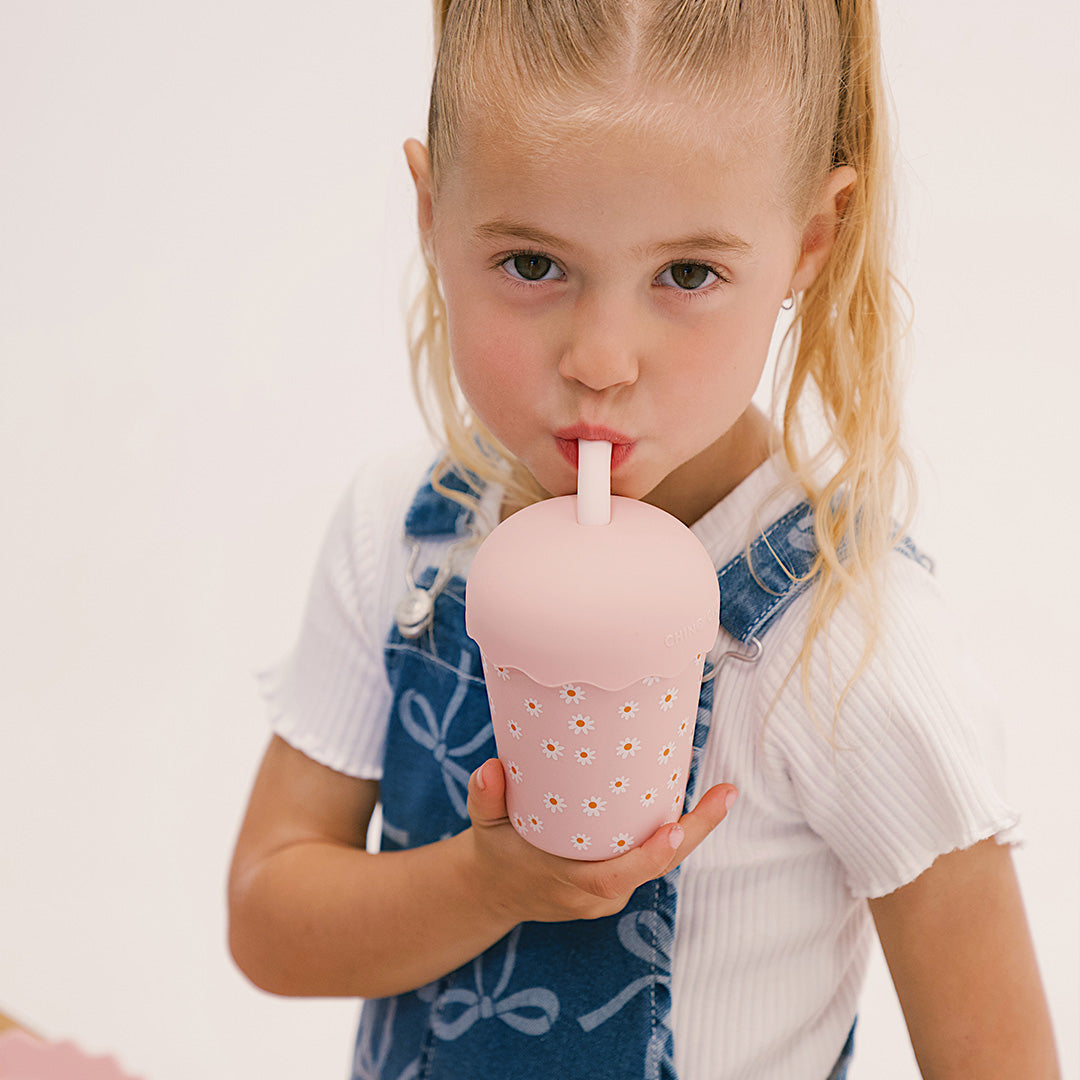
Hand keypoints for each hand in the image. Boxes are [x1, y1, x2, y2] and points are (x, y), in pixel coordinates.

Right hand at [464, 757, 735, 924]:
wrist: (495, 892)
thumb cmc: (495, 853)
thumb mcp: (483, 825)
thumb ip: (485, 797)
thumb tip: (490, 767)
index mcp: (570, 884)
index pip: (617, 877)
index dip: (648, 856)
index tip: (674, 830)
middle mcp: (598, 895)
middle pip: (656, 867)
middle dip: (695, 832)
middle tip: (724, 794)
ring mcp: (611, 893)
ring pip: (660, 864)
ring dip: (692, 832)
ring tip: (719, 793)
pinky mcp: (617, 884)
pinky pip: (651, 861)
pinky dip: (672, 836)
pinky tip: (691, 803)